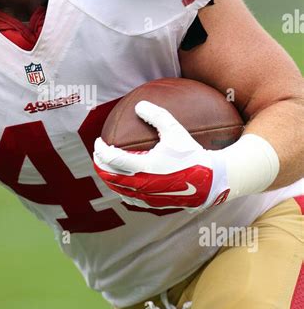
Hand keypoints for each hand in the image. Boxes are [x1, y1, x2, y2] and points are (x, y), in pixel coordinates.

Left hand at [93, 101, 230, 214]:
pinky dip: (120, 189)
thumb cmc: (192, 154)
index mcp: (143, 166)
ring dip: (108, 177)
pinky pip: (130, 198)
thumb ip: (157, 115)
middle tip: (98, 153)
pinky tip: (122, 184)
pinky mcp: (153, 203)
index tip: (98, 142)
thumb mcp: (175, 131)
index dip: (100, 150)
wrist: (210, 181)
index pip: (111, 158)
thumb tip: (139, 105)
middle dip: (99, 164)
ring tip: (106, 167)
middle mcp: (141, 184)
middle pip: (109, 176)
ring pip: (117, 189)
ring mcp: (146, 196)